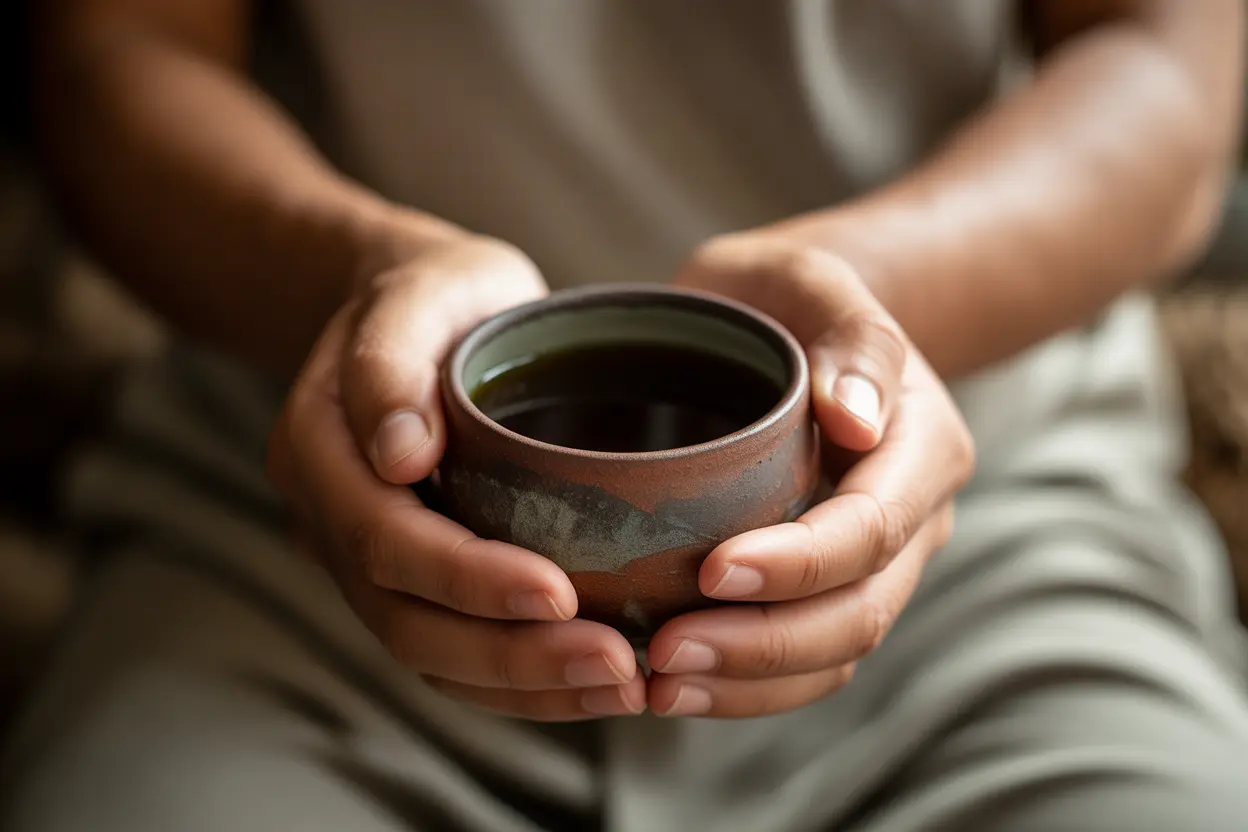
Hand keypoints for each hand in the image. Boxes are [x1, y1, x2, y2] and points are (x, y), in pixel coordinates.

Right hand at [267, 234, 643, 719]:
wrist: (423, 314)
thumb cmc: (435, 293)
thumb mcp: (419, 289)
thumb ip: (392, 361)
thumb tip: (399, 457)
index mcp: (317, 451)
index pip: (386, 539)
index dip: (468, 577)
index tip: (559, 594)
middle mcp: (330, 523)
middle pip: (406, 621)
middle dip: (511, 655)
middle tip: (617, 666)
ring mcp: (367, 562)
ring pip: (432, 656)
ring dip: (526, 686)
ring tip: (625, 687)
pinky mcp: (412, 582)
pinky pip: (455, 655)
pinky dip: (522, 682)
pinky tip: (595, 684)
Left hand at [646, 234, 974, 717]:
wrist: (784, 326)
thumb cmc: (784, 296)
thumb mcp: (812, 280)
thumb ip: (851, 334)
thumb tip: (858, 420)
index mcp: (922, 443)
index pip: (872, 527)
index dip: (798, 563)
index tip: (709, 570)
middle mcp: (913, 517)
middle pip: (858, 611)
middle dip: (763, 643)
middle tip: (663, 652)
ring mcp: (876, 565)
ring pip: (833, 654)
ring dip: (748, 683)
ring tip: (657, 686)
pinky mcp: (828, 591)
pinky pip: (803, 661)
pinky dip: (744, 686)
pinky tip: (672, 686)